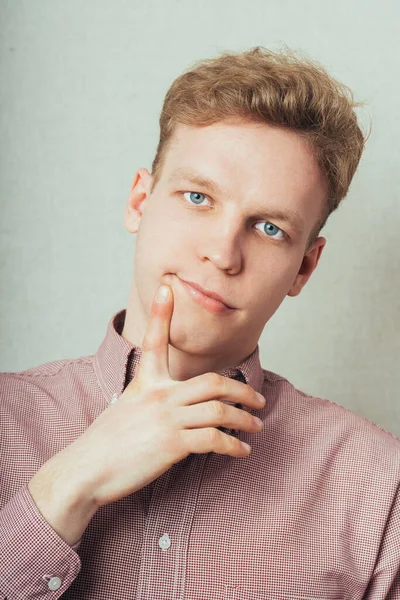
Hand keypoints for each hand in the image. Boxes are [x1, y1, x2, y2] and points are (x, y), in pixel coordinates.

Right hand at [82, 284, 264, 506]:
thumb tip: (169, 402)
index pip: (154, 341)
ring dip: (245, 420)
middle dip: (242, 391)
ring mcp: (167, 418)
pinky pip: (213, 440)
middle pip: (213, 383)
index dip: (161, 313)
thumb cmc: (106, 440)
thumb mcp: (126, 406)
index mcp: (146, 381)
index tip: (166, 288)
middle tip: (259, 400)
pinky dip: (234, 446)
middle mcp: (159, 395)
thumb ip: (149, 396)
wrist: (87, 469)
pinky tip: (242, 452)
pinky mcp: (171, 444)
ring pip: (220, 411)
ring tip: (257, 427)